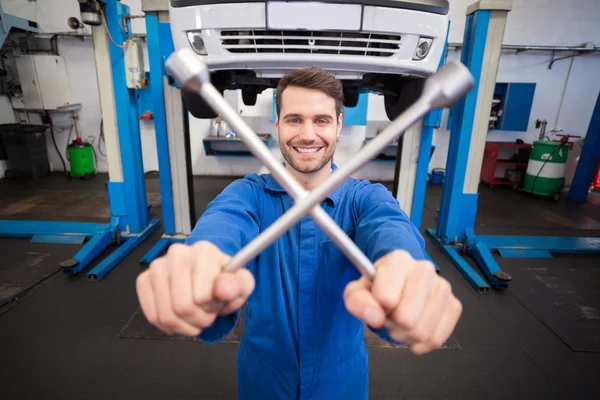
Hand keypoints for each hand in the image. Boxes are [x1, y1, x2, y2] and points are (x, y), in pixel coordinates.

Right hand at [135, 241, 254, 336]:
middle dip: (199, 318)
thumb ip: (238, 285)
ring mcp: (157, 266)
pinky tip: (180, 319)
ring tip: (195, 315)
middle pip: (182, 307)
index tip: (218, 301)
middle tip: (207, 312)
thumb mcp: (241, 285)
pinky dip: (169, 326)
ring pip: (166, 315)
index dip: (212, 307)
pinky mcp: (144, 280)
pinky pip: (152, 316)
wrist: (209, 280)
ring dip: (184, 325)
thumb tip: (224, 288)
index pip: (202, 296)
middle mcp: (177, 253)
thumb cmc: (225, 282)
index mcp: (204, 251)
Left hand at [343, 250, 461, 354]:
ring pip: (422, 332)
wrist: (398, 285)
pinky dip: (421, 343)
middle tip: (389, 316)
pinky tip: (413, 332)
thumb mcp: (357, 291)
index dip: (377, 309)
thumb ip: (357, 302)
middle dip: (392, 325)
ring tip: (400, 323)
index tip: (378, 304)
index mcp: (399, 260)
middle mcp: (424, 269)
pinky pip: (437, 338)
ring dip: (405, 336)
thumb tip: (375, 317)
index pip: (386, 300)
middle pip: (406, 319)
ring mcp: (443, 287)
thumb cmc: (377, 287)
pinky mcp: (454, 304)